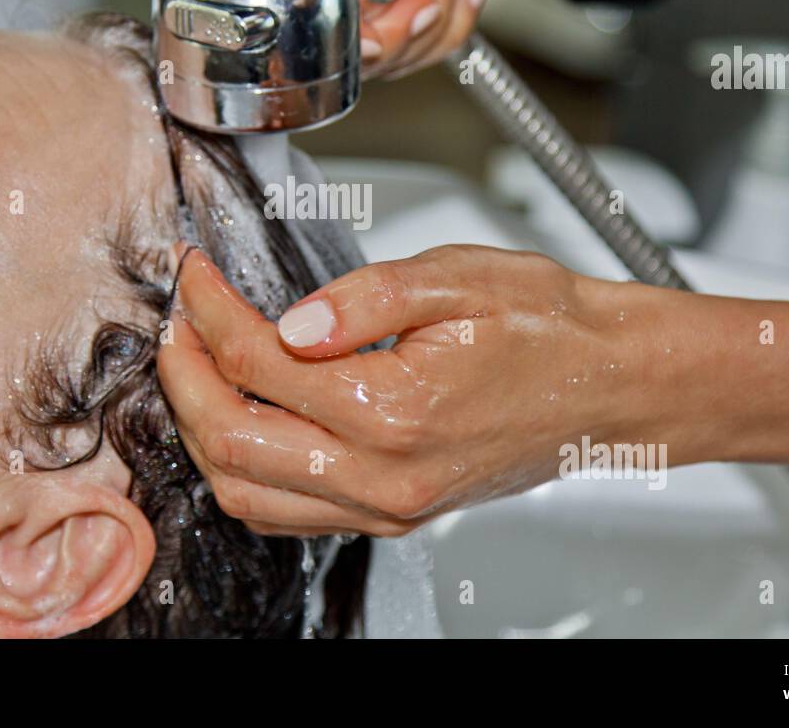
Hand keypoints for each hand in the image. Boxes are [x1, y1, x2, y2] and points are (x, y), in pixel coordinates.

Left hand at [157, 245, 699, 536]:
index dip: (211, 312)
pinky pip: (287, 515)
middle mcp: (384, 477)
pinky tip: (240, 422)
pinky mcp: (392, 515)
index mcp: (396, 410)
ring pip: (248, 494)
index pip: (260, 363)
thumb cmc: (549, 328)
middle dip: (185, 375)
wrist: (610, 384)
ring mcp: (386, 507)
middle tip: (178, 322)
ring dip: (202, 431)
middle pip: (233, 441)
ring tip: (194, 368)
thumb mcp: (460, 279)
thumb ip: (363, 297)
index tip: (196, 274)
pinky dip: (241, 472)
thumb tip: (288, 323)